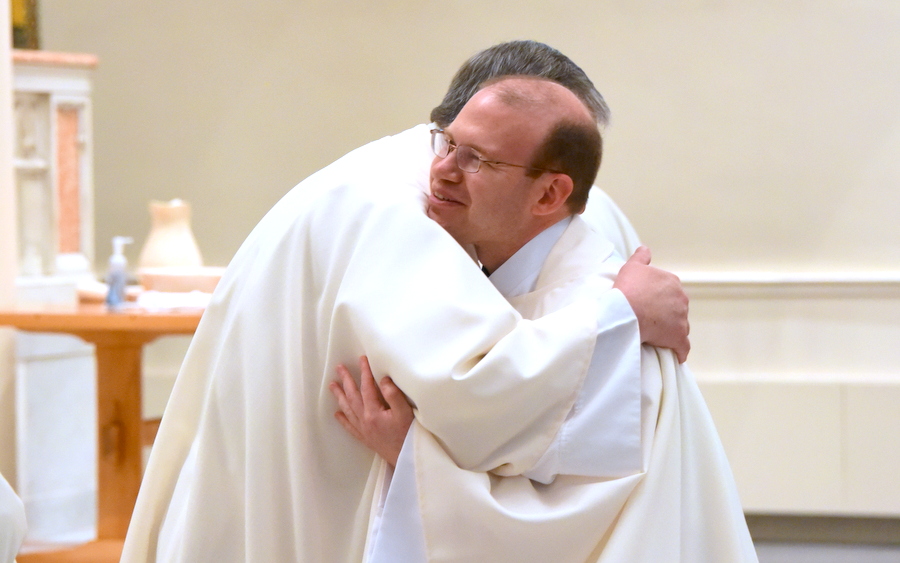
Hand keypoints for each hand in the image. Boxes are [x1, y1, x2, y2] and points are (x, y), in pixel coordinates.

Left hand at [328, 356, 413, 466]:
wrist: (405, 458)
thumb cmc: (408, 435)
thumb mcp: (405, 413)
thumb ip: (393, 395)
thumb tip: (383, 380)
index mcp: (373, 412)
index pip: (367, 387)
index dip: (365, 372)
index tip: (362, 359)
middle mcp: (364, 420)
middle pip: (352, 396)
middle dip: (346, 380)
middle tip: (339, 368)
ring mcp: (363, 429)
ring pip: (347, 409)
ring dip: (339, 396)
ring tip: (332, 385)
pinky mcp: (364, 437)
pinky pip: (349, 426)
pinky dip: (342, 419)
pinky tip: (337, 413)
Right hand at [613, 246, 689, 362]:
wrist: (626, 312)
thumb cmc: (628, 289)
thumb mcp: (631, 267)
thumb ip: (641, 257)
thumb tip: (645, 249)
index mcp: (672, 281)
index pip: (670, 290)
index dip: (658, 297)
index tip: (647, 303)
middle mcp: (681, 298)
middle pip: (677, 308)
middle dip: (667, 313)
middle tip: (649, 319)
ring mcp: (681, 318)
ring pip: (680, 326)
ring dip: (671, 330)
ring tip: (656, 335)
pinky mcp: (679, 337)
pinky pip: (683, 346)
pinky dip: (680, 351)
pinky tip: (676, 355)